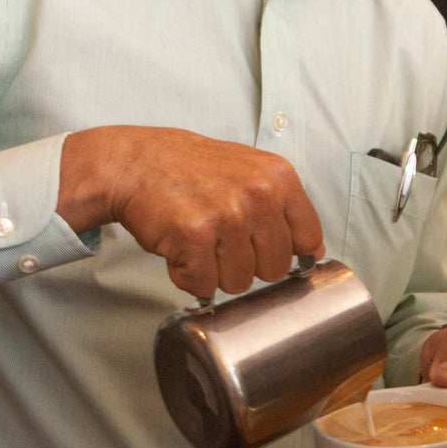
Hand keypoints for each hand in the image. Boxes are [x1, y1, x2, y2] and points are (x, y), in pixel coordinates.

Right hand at [58, 126, 324, 296]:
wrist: (132, 162)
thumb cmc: (189, 169)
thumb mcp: (249, 171)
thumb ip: (284, 207)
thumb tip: (314, 250)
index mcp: (279, 177)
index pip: (308, 240)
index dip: (283, 251)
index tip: (260, 245)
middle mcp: (258, 194)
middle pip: (274, 269)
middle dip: (246, 264)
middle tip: (218, 238)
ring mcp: (227, 215)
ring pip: (239, 283)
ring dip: (213, 271)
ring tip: (197, 240)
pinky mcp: (194, 236)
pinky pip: (203, 285)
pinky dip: (186, 275)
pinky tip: (178, 248)